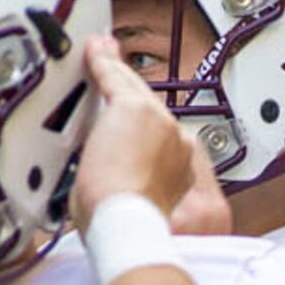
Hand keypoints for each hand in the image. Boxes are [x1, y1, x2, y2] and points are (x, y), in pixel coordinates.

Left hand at [70, 35, 220, 231]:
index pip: (168, 141)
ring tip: (105, 56)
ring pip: (136, 94)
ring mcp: (162, 126)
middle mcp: (181, 147)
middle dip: (134, 96)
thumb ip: (136, 195)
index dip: (151, 130)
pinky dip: (104, 63)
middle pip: (155, 112)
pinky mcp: (136, 110)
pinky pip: (116, 79)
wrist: (131, 229)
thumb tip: (112, 192)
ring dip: (118, 76)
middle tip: (118, 78)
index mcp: (188, 173)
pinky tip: (96, 51)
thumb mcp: (140, 216)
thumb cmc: (130, 233)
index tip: (139, 128)